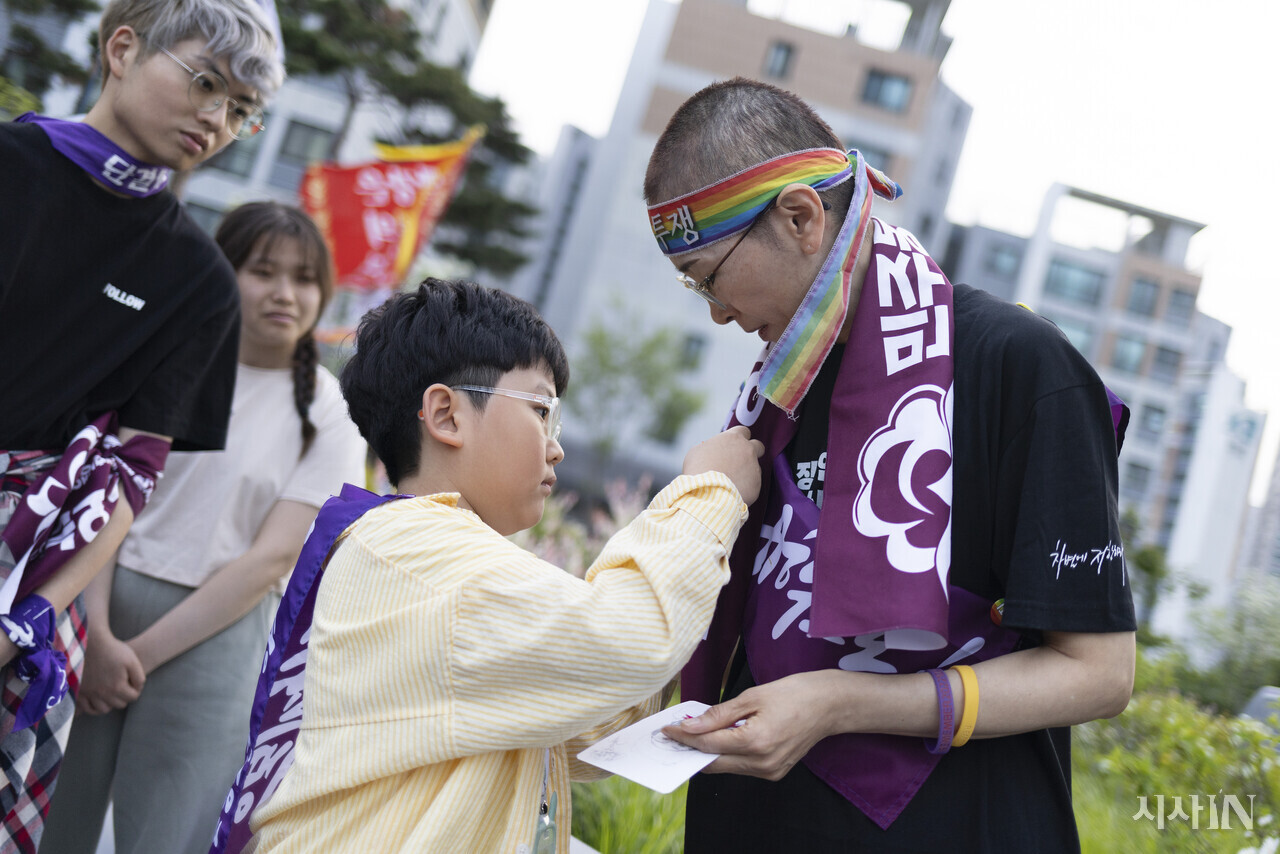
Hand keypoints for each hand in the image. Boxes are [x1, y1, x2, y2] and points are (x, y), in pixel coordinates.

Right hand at [76, 632, 144, 714]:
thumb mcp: (132, 661)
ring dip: (110, 703)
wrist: (90, 643)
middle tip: (123, 686)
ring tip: (112, 693)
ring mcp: (89, 694)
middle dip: (124, 696)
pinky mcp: (78, 692)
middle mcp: (102, 694)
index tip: (133, 682)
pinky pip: (86, 709)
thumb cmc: (113, 650)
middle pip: (119, 704)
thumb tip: (138, 689)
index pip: (132, 697)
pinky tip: (99, 698)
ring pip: (103, 710)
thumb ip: (139, 677)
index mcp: (117, 687)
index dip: (136, 689)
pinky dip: (93, 707)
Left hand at [661, 671, 842, 779]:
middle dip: (693, 747)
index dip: (684, 736)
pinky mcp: (774, 772)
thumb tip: (690, 726)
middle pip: (714, 761)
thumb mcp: (752, 696)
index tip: (667, 729)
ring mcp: (769, 771)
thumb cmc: (793, 693)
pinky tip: (724, 737)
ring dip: (710, 750)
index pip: (708, 744)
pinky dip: (728, 754)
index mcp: (756, 741)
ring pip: (727, 766)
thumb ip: (719, 714)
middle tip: (676, 732)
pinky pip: (741, 767)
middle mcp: (762, 763)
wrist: (829, 706)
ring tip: (699, 731)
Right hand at [682, 425, 764, 504]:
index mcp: (733, 438)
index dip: (739, 439)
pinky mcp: (757, 484)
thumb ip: (709, 447)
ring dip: (746, 473)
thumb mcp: (697, 452)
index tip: (734, 446)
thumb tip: (710, 450)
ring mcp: (754, 467)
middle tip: (741, 461)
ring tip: (730, 482)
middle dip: (752, 452)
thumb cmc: (697, 471)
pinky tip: (732, 492)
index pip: (744, 431)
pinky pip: (753, 484)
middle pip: (758, 446)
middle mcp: (748, 450)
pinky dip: (745, 488)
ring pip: (755, 468)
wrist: (706, 494)